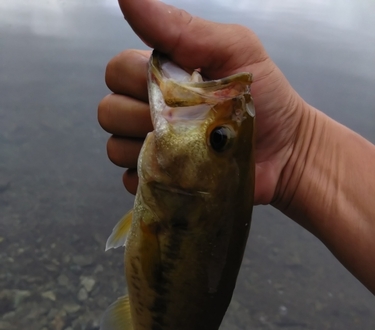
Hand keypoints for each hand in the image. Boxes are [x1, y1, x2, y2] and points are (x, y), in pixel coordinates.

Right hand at [98, 0, 309, 205]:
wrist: (287, 151)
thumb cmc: (265, 97)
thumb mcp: (233, 50)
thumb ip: (182, 28)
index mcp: (160, 77)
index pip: (116, 71)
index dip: (136, 78)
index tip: (179, 85)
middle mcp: (149, 111)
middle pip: (108, 111)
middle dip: (142, 115)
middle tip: (186, 121)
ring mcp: (152, 149)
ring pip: (114, 147)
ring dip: (147, 149)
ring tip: (187, 149)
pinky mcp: (160, 181)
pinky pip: (131, 181)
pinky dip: (151, 178)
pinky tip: (179, 173)